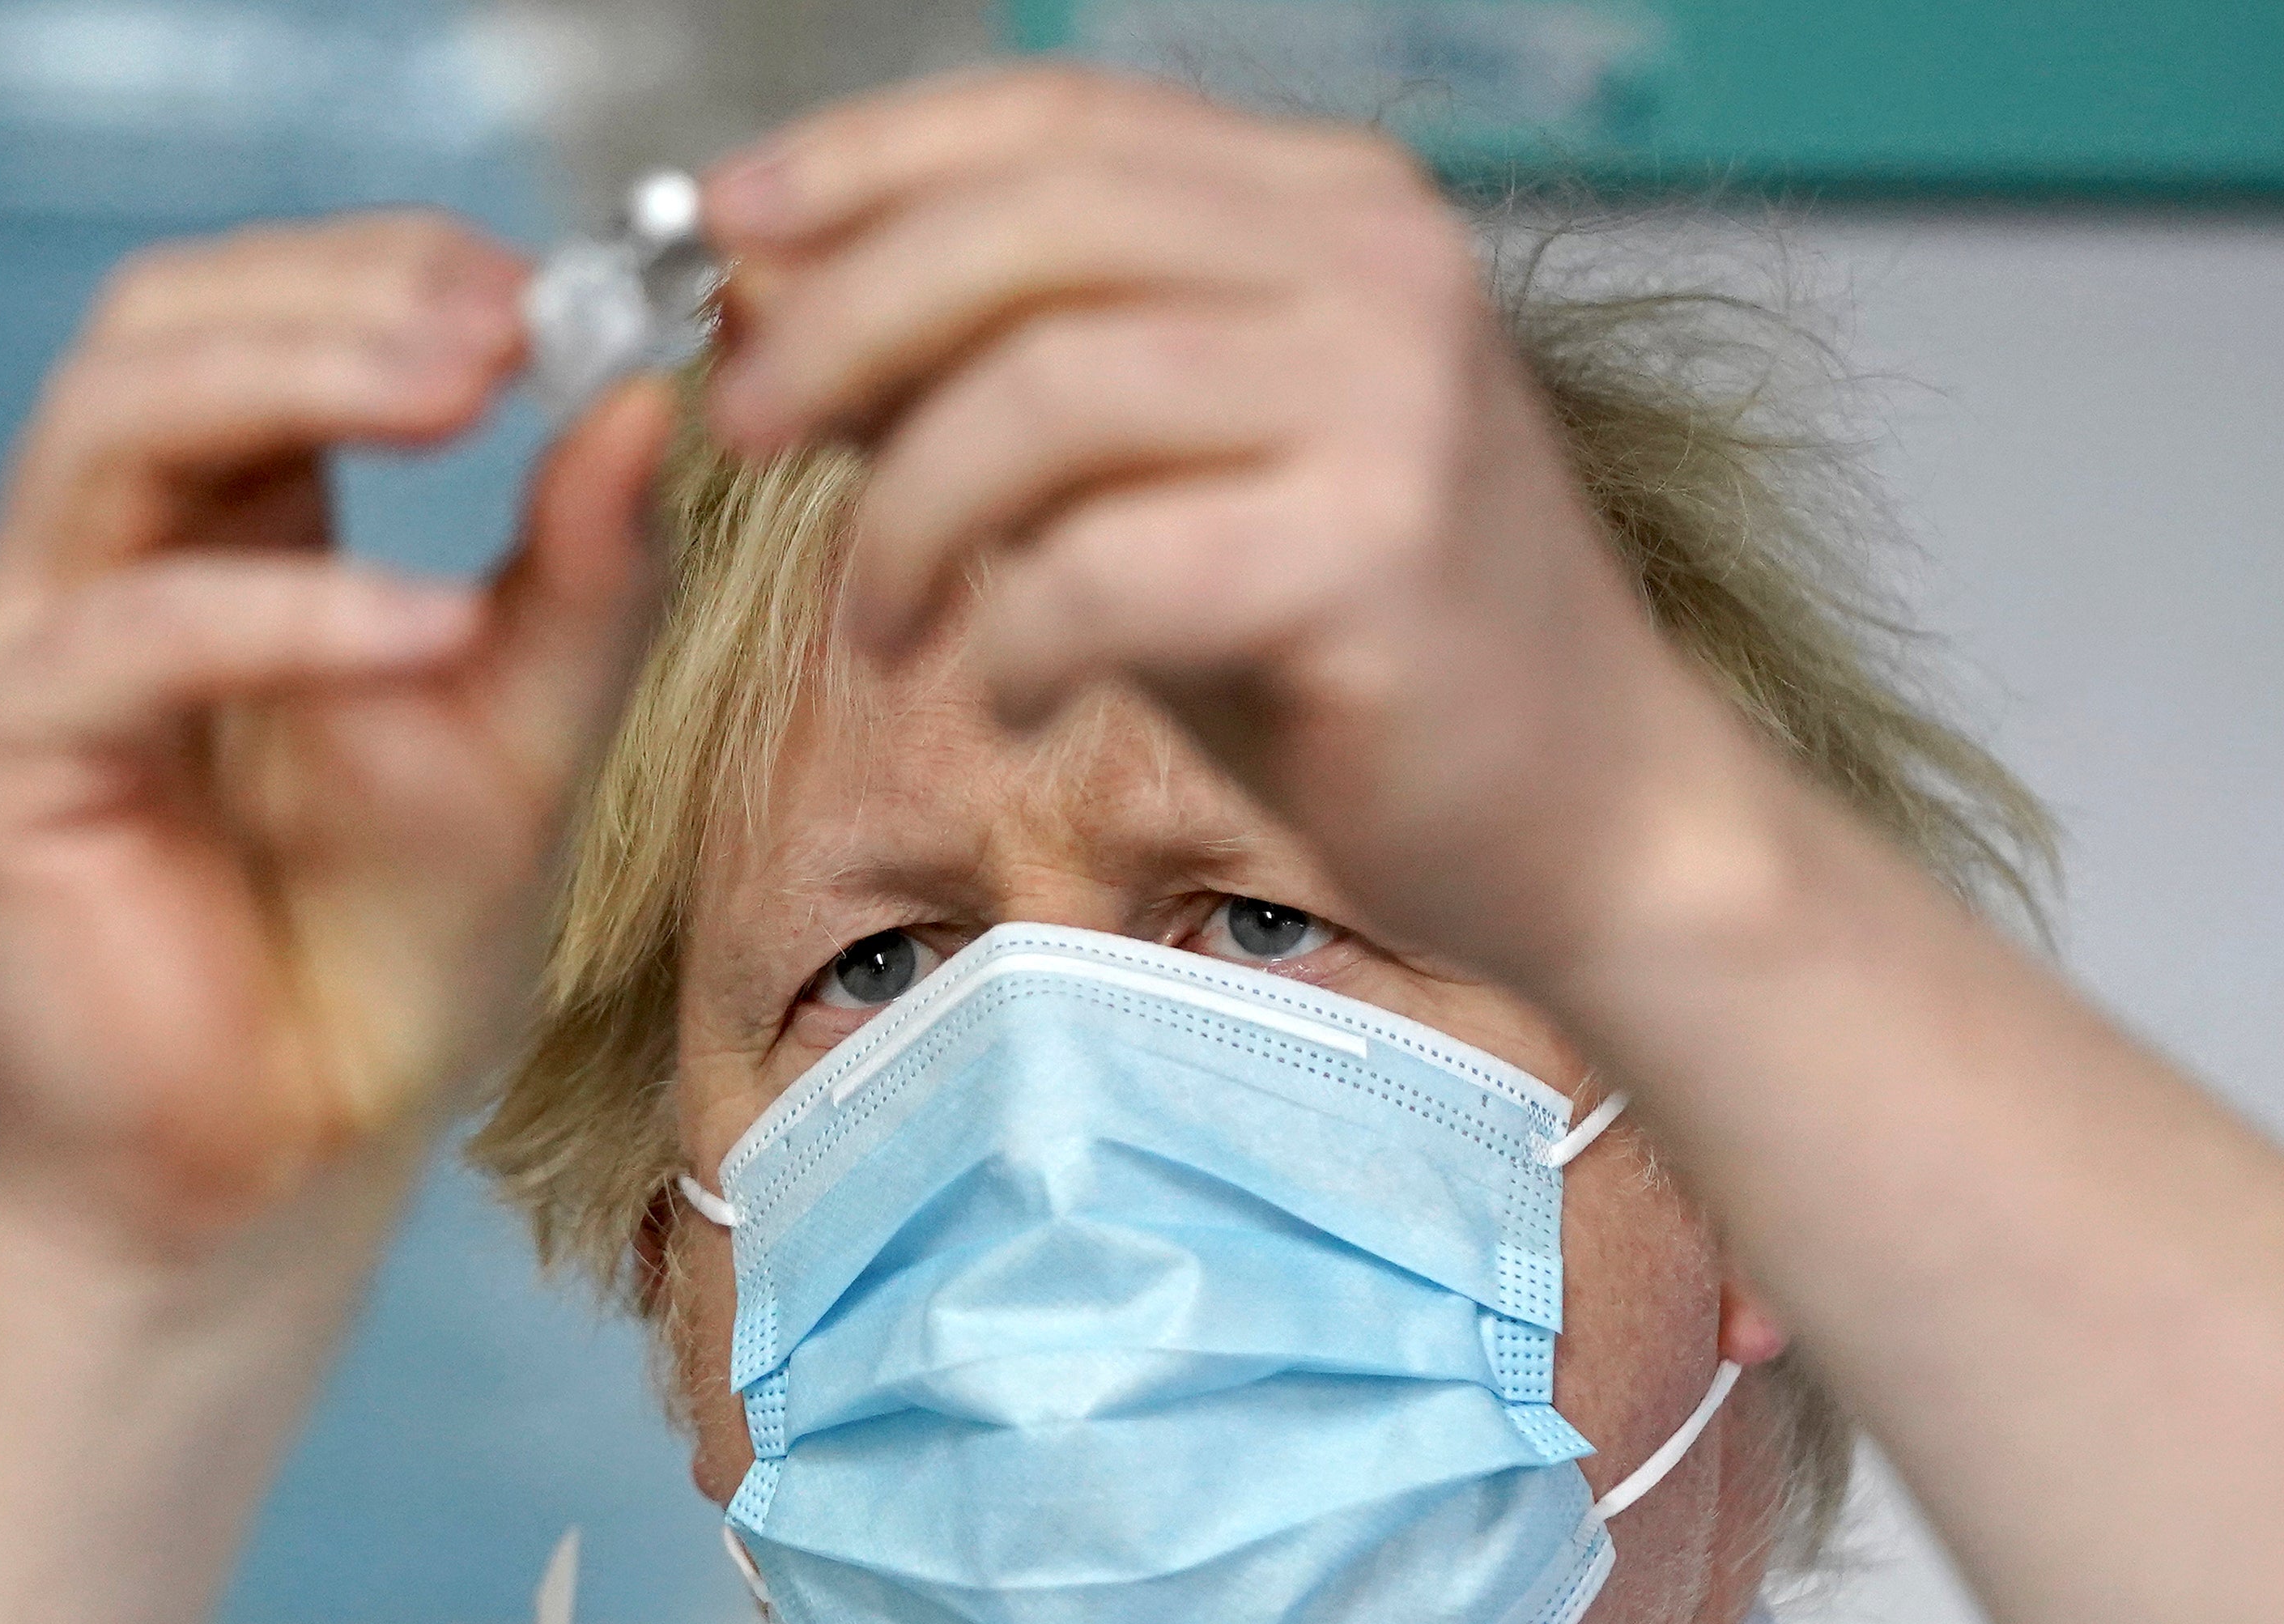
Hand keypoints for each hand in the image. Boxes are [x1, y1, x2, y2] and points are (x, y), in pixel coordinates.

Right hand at [0, 211, 671, 1262]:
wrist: (291, 1157)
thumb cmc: (393, 947)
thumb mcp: (530, 732)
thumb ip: (583, 575)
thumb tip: (649, 400)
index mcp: (228, 529)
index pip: (265, 313)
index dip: (398, 271)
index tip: (562, 288)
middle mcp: (108, 558)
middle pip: (167, 324)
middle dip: (345, 295)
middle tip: (511, 316)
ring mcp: (39, 646)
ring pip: (115, 426)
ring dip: (302, 381)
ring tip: (474, 392)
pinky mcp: (5, 757)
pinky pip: (127, 635)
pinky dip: (287, 612)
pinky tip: (430, 626)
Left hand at [697, 67, 1734, 981]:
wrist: (1589, 814)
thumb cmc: (1357, 650)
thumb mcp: (1159, 483)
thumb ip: (1000, 384)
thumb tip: (782, 315)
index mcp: (1326, 209)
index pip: (1057, 121)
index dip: (865, 157)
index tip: (722, 224)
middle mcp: (1373, 263)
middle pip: (1031, 228)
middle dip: (844, 323)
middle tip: (748, 430)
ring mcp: (1392, 398)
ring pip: (1046, 390)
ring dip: (908, 512)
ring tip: (882, 621)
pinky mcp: (1380, 551)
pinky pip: (1107, 566)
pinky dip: (1014, 639)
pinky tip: (1014, 699)